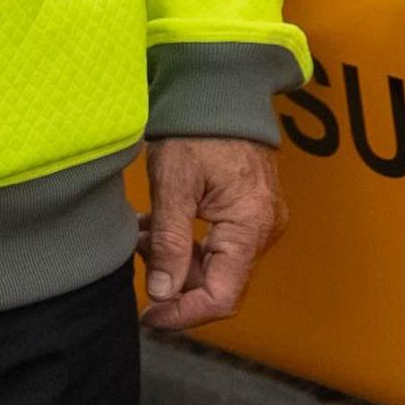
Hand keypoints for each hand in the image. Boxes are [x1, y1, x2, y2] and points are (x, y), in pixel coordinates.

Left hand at [140, 135, 284, 331]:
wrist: (221, 89)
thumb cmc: (199, 127)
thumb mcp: (174, 183)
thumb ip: (170, 242)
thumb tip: (162, 293)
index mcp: (249, 226)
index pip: (222, 297)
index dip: (183, 314)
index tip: (149, 315)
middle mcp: (263, 230)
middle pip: (218, 284)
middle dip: (174, 280)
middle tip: (141, 253)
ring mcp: (259, 222)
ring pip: (214, 266)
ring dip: (176, 259)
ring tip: (144, 232)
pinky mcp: (250, 214)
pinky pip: (218, 246)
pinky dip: (187, 243)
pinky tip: (159, 226)